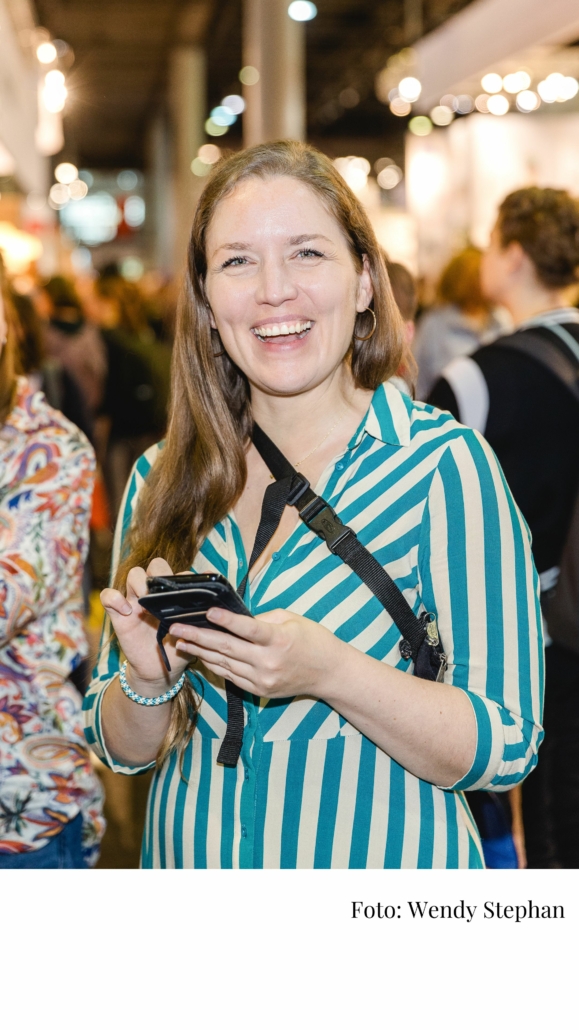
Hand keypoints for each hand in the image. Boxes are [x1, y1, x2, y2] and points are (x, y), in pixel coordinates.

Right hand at [101, 557, 189, 690]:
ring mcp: (136, 601)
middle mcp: (154, 594)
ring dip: (141, 583)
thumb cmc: (177, 647)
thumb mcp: (192, 632)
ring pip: (134, 574)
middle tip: (165, 595)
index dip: (183, 578)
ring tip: (147, 604)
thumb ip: (199, 616)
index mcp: (173, 595)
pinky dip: (114, 599)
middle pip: (155, 566)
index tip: (188, 592)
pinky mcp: (119, 615)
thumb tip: (213, 598)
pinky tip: (127, 611)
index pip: (178, 573)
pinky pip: (108, 597)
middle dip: (161, 574)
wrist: (158, 670)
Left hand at [170, 606, 342, 698]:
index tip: (207, 612)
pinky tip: (200, 655)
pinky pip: (231, 676)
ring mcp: (263, 679)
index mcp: (279, 640)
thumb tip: (233, 618)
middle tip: (176, 628)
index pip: (247, 629)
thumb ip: (262, 620)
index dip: (226, 620)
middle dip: (198, 637)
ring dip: (200, 652)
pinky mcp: (259, 691)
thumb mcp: (291, 620)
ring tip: (180, 641)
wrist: (329, 673)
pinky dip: (214, 665)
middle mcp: (269, 662)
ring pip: (224, 663)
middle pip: (227, 648)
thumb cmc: (312, 640)